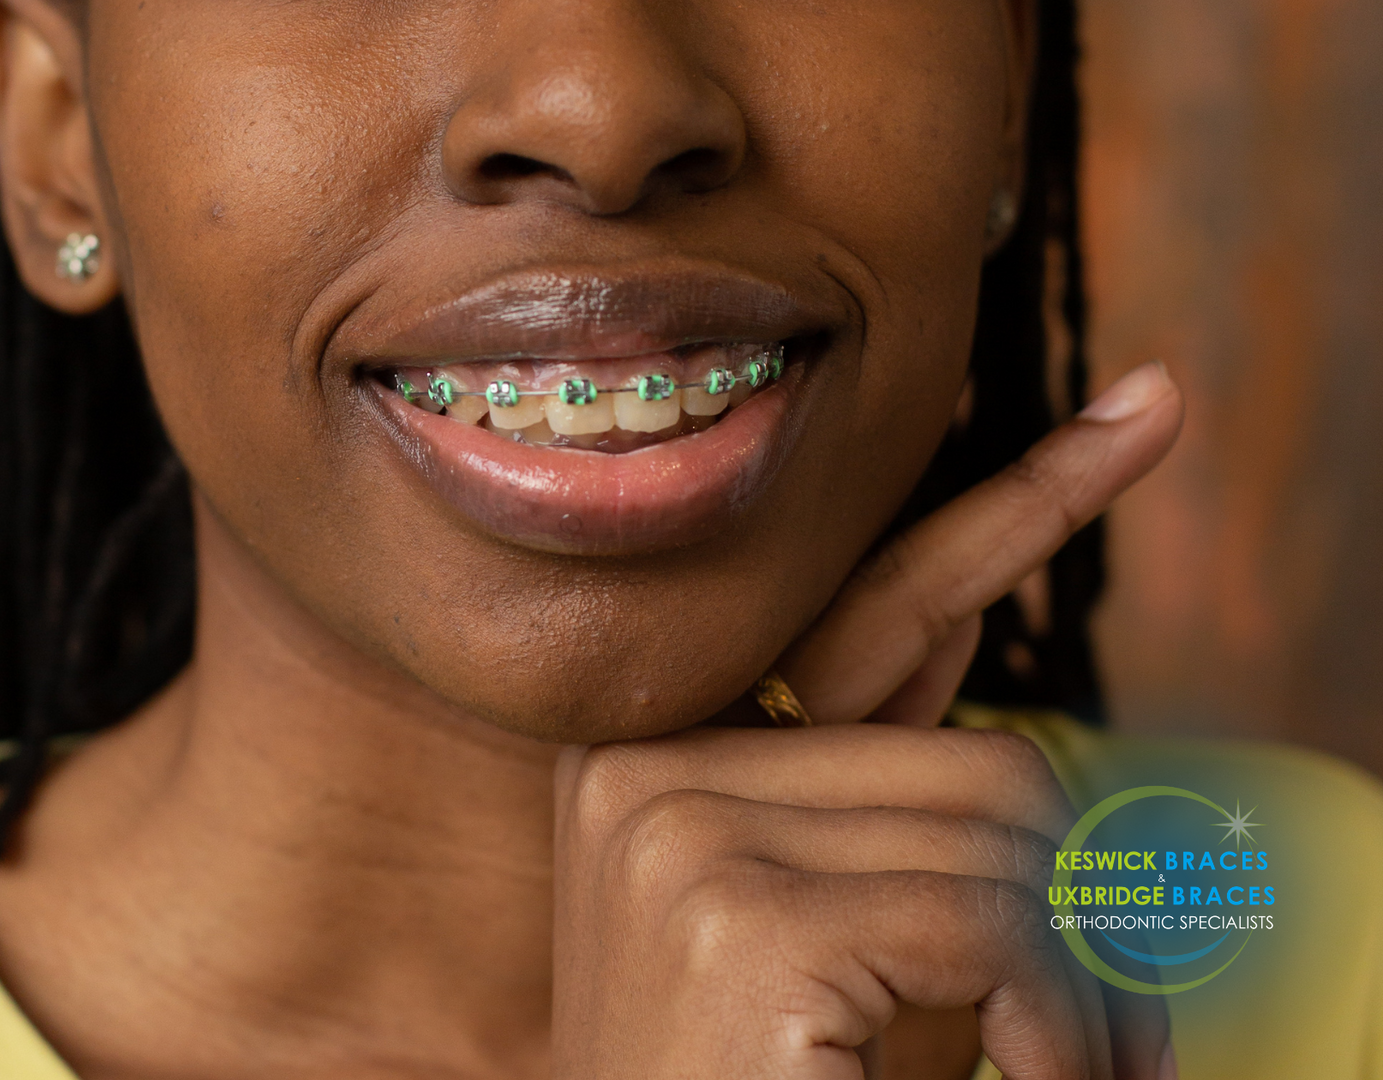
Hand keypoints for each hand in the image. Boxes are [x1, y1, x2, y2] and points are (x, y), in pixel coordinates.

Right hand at [552, 362, 1182, 1078]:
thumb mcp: (864, 939)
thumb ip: (918, 800)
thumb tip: (1034, 710)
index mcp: (655, 761)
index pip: (871, 608)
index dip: (1020, 512)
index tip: (1151, 410)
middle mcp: (642, 770)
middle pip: (985, 753)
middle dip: (1082, 905)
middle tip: (1114, 1045)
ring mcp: (674, 831)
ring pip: (1009, 827)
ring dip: (1079, 986)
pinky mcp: (734, 916)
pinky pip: (998, 921)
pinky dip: (1060, 1029)